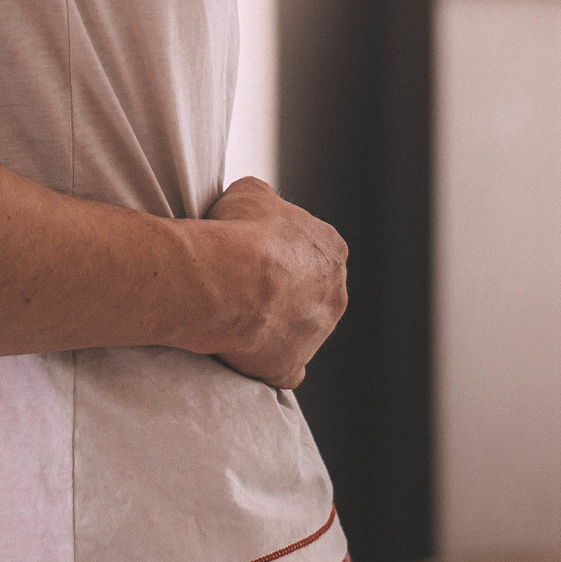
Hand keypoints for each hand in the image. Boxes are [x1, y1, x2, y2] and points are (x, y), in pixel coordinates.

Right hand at [201, 177, 347, 388]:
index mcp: (332, 249)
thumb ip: (265, 201)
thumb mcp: (250, 192)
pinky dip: (270, 364)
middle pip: (311, 294)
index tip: (256, 255)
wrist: (224, 280)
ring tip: (237, 316)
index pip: (312, 252)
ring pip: (301, 331)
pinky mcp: (292, 366)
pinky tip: (247, 353)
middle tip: (245, 287)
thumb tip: (260, 206)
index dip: (281, 253)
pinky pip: (285, 369)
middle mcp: (336, 292)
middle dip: (284, 292)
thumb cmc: (238, 232)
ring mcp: (318, 334)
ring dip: (276, 326)